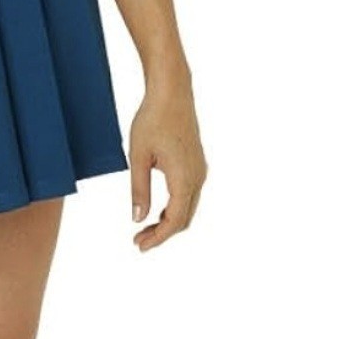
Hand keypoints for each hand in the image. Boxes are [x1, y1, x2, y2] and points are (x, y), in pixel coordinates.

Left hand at [128, 67, 206, 251]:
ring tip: (144, 229)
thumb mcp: (138, 156)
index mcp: (185, 178)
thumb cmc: (152, 120)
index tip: (139, 246)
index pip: (174, 221)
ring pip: (188, 207)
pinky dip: (174, 207)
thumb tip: (138, 218)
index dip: (158, 238)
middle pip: (184, 218)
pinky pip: (189, 195)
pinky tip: (157, 209)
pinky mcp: (196, 163)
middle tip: (138, 241)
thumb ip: (139, 189)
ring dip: (168, 221)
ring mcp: (200, 170)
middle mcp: (198, 178)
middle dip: (162, 233)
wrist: (172, 92)